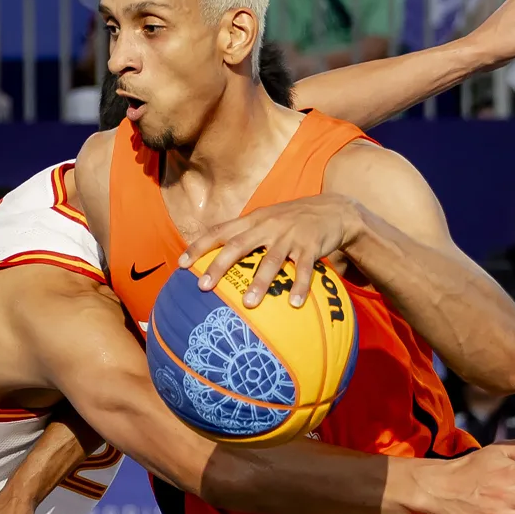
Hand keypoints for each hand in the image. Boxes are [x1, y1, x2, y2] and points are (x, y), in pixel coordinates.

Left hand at [178, 194, 363, 308]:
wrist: (333, 209)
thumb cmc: (291, 219)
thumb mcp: (265, 218)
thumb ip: (243, 233)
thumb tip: (214, 254)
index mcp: (253, 220)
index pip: (220, 231)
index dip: (199, 247)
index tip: (181, 265)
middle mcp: (268, 226)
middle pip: (239, 246)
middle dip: (219, 266)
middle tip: (204, 287)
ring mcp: (289, 236)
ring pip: (271, 260)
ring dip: (259, 282)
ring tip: (248, 303)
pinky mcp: (311, 247)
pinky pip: (304, 269)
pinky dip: (300, 286)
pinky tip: (294, 304)